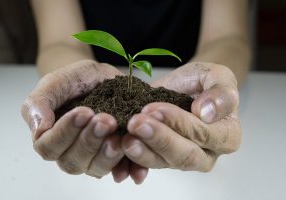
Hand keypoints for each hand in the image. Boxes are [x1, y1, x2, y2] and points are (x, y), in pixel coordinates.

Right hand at [21, 60, 125, 177]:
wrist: (102, 77)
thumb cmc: (76, 80)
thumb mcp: (56, 82)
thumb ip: (40, 103)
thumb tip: (39, 130)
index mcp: (51, 136)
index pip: (49, 146)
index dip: (65, 133)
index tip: (84, 112)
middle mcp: (71, 151)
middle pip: (73, 161)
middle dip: (89, 141)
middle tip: (105, 120)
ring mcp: (93, 156)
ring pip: (96, 168)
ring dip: (107, 154)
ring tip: (119, 137)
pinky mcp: (115, 156)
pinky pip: (120, 168)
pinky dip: (128, 166)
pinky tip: (135, 159)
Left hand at [122, 62, 240, 171]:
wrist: (186, 85)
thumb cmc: (204, 81)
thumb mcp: (218, 77)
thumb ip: (221, 93)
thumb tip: (206, 113)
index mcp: (226, 136)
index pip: (203, 135)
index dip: (179, 124)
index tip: (156, 109)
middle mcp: (206, 153)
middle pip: (184, 155)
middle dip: (158, 139)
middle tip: (137, 123)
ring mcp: (181, 157)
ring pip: (163, 162)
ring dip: (143, 151)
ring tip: (126, 137)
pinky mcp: (161, 156)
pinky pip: (147, 163)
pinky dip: (133, 160)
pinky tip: (121, 151)